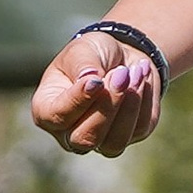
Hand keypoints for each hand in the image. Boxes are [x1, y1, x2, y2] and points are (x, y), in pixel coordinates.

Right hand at [30, 30, 162, 158]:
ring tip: (135, 72)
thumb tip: (90, 80)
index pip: (57, 117)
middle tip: (121, 73)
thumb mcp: (82, 49)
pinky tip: (142, 76)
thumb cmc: (93, 54)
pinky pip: (140, 128)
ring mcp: (100, 140)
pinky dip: (145, 100)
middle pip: (85, 139)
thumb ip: (83, 64)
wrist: (122, 55)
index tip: (97, 79)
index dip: (78, 100)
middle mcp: (69, 133)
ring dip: (129, 106)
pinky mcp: (131, 136)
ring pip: (114, 143)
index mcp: (46, 110)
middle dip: (108, 105)